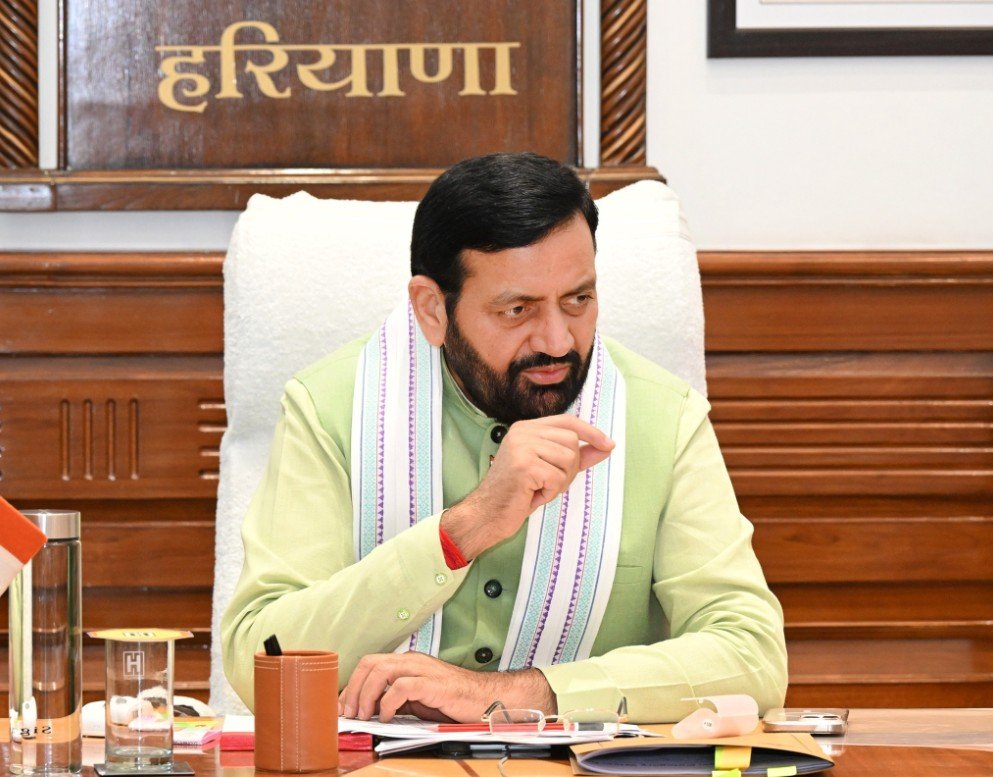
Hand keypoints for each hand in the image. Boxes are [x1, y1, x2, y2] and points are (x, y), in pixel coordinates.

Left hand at [338, 652, 554, 722]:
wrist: (487, 699)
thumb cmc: (454, 701)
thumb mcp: (419, 700)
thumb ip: (396, 700)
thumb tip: (369, 711)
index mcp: (408, 663)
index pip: (370, 663)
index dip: (351, 684)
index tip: (343, 707)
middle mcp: (413, 661)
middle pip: (370, 663)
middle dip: (352, 688)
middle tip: (348, 713)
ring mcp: (423, 670)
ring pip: (382, 671)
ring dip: (366, 694)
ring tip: (363, 715)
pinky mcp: (433, 684)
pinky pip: (402, 687)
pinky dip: (387, 702)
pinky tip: (386, 717)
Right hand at [442, 415, 613, 558]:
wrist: (488, 513)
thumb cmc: (519, 493)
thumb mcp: (551, 469)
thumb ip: (577, 456)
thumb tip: (607, 446)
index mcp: (527, 428)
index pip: (568, 421)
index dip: (591, 432)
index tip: (609, 445)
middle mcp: (523, 431)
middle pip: (571, 442)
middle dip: (570, 468)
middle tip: (550, 483)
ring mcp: (521, 446)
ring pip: (568, 460)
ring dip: (560, 482)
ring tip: (540, 489)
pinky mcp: (524, 465)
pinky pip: (557, 478)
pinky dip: (550, 493)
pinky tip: (533, 495)